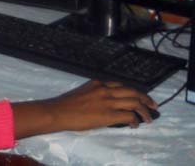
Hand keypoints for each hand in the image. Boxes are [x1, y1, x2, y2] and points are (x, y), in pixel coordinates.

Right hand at [13, 80, 157, 137]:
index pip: (121, 85)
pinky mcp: (108, 114)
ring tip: (149, 118)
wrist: (57, 111)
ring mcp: (107, 101)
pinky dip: (135, 120)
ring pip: (134, 102)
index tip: (138, 97)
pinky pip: (129, 116)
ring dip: (144, 111)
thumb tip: (105, 105)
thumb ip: (95, 95)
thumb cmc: (65, 105)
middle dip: (146, 98)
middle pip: (132, 91)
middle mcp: (105, 89)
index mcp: (98, 83)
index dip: (132, 92)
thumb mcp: (82, 93)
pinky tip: (135, 125)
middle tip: (153, 106)